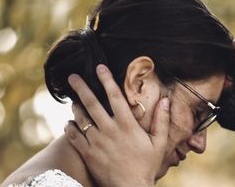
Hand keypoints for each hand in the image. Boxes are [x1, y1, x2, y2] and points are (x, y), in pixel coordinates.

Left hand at [65, 64, 169, 186]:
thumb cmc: (146, 166)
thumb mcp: (158, 143)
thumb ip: (162, 121)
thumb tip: (165, 101)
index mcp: (127, 124)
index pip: (114, 96)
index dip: (106, 80)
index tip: (99, 68)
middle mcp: (109, 130)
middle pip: (92, 103)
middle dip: (81, 88)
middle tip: (72, 77)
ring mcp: (97, 142)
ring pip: (81, 119)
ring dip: (76, 107)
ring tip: (73, 100)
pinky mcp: (88, 154)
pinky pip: (75, 137)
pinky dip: (70, 128)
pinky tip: (69, 123)